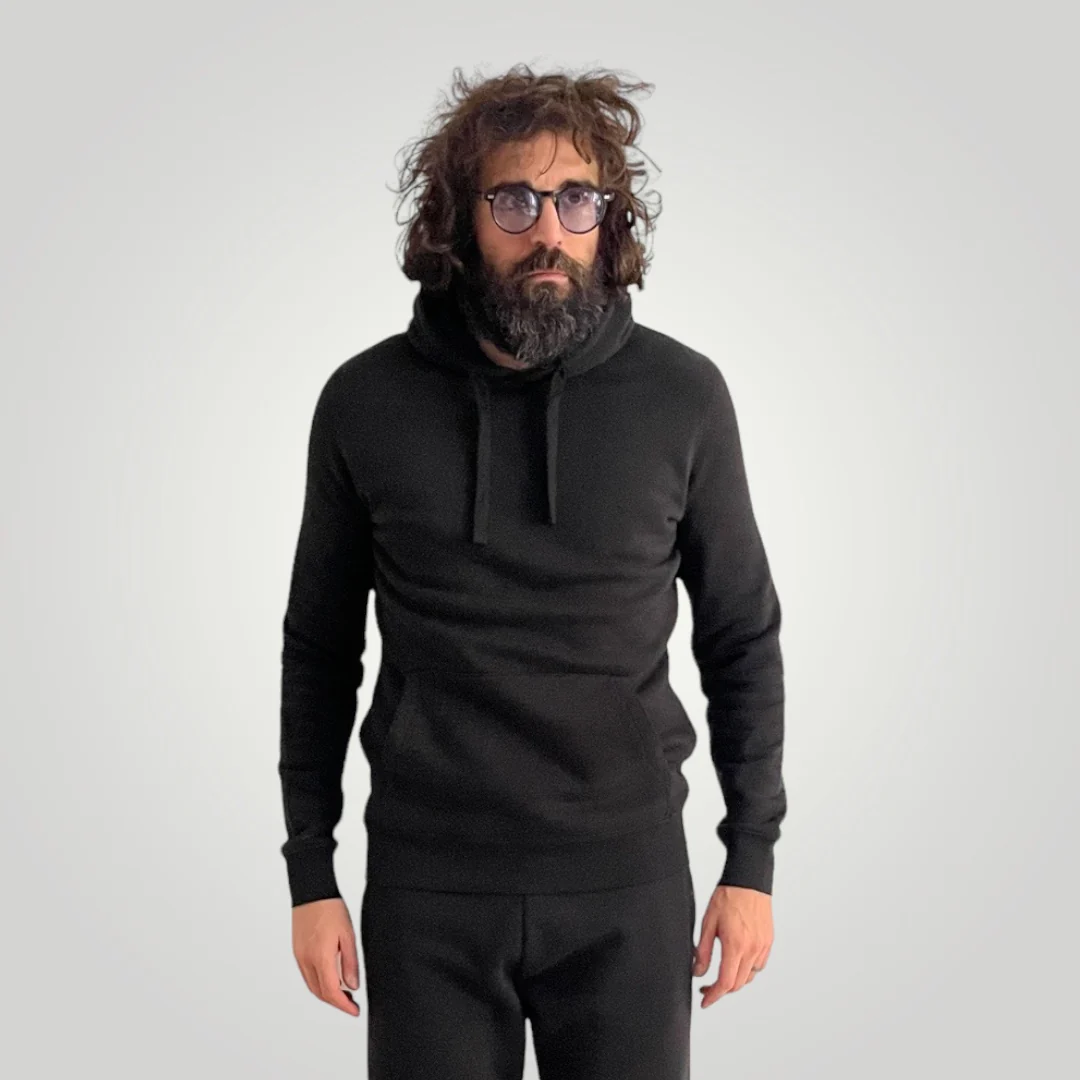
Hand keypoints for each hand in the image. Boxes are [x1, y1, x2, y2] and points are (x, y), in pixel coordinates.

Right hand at [291, 897, 360, 1015]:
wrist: (311, 892)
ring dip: (327, 994)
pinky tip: (331, 979)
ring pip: (312, 985)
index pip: (331, 992)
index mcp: (320, 958)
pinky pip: (307, 975)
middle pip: (320, 993)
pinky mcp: (297, 951)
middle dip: (336, 1002)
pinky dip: (319, 983)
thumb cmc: (331, 909)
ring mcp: (300, 956)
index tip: (354, 1011)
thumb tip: (353, 986)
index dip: (344, 1006)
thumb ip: (350, 962)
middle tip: (352, 1004)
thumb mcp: (348, 935)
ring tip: (344, 993)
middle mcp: (306, 961)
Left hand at [692, 884, 772, 1006]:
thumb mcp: (708, 922)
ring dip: (735, 980)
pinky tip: (737, 962)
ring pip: (749, 976)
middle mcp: (752, 949)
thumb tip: (698, 972)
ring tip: (721, 973)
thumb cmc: (728, 896)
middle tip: (707, 987)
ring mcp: (763, 946)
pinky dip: (747, 970)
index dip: (713, 996)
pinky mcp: (768, 942)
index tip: (705, 1001)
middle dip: (721, 990)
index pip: (725, 983)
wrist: (749, 880)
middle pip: (738, 984)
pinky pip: (758, 966)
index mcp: (735, 945)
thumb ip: (703, 950)